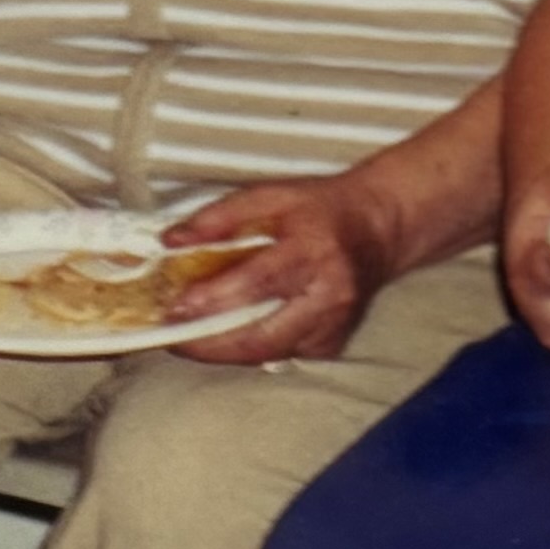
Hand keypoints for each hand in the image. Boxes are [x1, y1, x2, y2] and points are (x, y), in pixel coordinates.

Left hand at [156, 172, 403, 365]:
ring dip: (223, 351)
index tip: (176, 307)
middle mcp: (329, 293)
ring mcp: (333, 324)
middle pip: (263, 336)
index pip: (258, 282)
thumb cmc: (321, 209)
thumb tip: (172, 240)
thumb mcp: (271, 195)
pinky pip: (282, 354)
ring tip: (188, 339)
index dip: (214, 299)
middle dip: (210, 345)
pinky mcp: (332, 343)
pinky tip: (226, 337)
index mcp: (314, 249)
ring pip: (269, 353)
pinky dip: (249, 349)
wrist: (377, 227)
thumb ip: (221, 216)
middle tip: (172, 338)